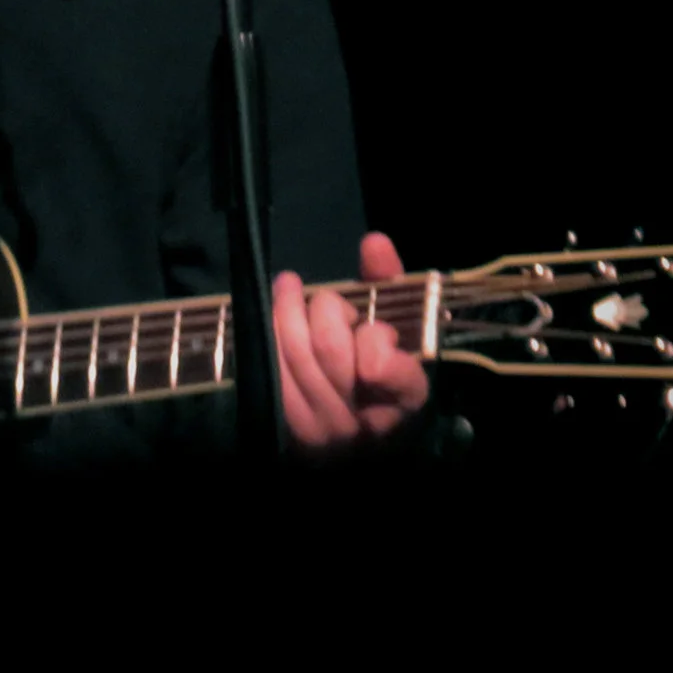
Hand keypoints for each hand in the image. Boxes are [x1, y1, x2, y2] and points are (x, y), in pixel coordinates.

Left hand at [272, 231, 430, 451]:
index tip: (364, 324)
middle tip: (323, 301)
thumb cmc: (370, 363)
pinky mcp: (281, 425)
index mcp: (403, 398)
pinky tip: (273, 311)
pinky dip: (271, 330)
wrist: (338, 424)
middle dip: (326, 311)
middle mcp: (359, 424)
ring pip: (295, 353)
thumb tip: (374, 242)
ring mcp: (318, 430)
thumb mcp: (390, 323)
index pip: (382, 362)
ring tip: (288, 287)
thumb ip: (386, 285)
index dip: (374, 339)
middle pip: (330, 348)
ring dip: (289, 309)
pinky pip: (269, 365)